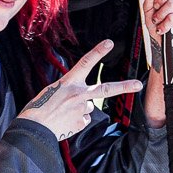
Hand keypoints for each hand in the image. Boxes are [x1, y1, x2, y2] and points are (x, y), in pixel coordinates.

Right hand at [19, 41, 142, 141]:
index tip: (109, 43)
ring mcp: (81, 109)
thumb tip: (86, 102)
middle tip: (138, 85)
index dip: (98, 52)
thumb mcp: (52, 92)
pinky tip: (64, 122)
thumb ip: (71, 92)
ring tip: (63, 113)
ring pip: (88, 108)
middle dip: (124, 86)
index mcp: (68, 82)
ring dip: (80, 110)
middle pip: (106, 89)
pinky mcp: (81, 123)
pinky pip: (82, 121)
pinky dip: (75, 122)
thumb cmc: (38, 108)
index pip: (85, 62)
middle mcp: (78, 94)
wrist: (33, 129)